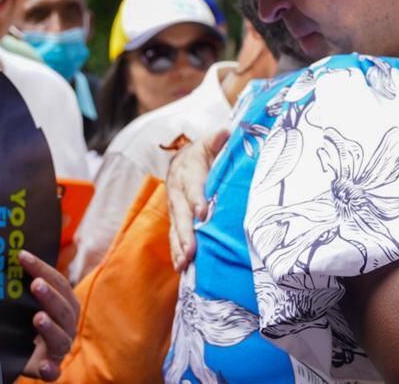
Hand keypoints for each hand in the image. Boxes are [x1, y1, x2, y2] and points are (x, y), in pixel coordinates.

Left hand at [18, 250, 79, 380]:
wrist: (18, 357)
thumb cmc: (21, 324)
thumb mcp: (20, 304)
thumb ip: (17, 286)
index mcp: (64, 305)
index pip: (58, 282)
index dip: (42, 268)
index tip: (22, 255)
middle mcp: (66, 325)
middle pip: (64, 309)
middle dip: (50, 296)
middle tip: (34, 284)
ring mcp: (59, 348)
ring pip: (62, 338)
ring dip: (51, 327)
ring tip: (38, 318)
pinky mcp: (50, 369)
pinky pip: (54, 371)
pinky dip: (51, 369)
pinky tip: (44, 366)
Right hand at [166, 130, 227, 271]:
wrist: (183, 159)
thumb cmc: (205, 152)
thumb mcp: (211, 142)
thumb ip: (217, 140)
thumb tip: (225, 132)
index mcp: (188, 169)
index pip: (193, 185)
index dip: (197, 198)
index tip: (203, 213)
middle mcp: (177, 189)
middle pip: (181, 212)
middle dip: (186, 232)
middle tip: (191, 250)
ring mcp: (174, 206)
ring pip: (175, 227)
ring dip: (179, 246)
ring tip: (184, 263)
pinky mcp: (175, 218)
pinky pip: (173, 235)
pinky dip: (176, 251)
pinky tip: (181, 267)